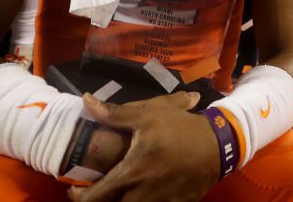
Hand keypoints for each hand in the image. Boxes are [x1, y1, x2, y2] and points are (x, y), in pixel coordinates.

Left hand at [69, 91, 218, 201]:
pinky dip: (141, 201)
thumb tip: (86, 101)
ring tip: (118, 188)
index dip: (78, 195)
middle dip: (98, 200)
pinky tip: (143, 189)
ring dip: (119, 201)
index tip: (74, 186)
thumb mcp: (148, 114)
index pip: (93, 198)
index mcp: (130, 174)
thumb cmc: (180, 129)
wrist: (218, 146)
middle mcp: (139, 196)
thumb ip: (114, 113)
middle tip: (95, 187)